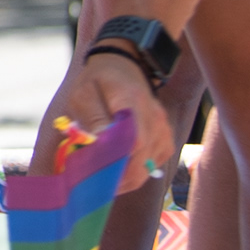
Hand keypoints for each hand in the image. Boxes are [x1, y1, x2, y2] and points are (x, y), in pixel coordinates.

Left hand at [32, 45, 175, 183]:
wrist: (123, 67)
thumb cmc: (96, 82)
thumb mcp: (83, 95)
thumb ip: (92, 120)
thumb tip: (101, 146)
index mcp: (131, 101)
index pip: (133, 142)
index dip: (115, 164)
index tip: (94, 174)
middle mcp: (155, 117)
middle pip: (140, 161)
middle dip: (115, 177)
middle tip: (92, 181)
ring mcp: (164, 130)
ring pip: (147, 168)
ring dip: (124, 176)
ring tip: (102, 171)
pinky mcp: (166, 140)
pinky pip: (153, 166)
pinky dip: (135, 171)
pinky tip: (118, 165)